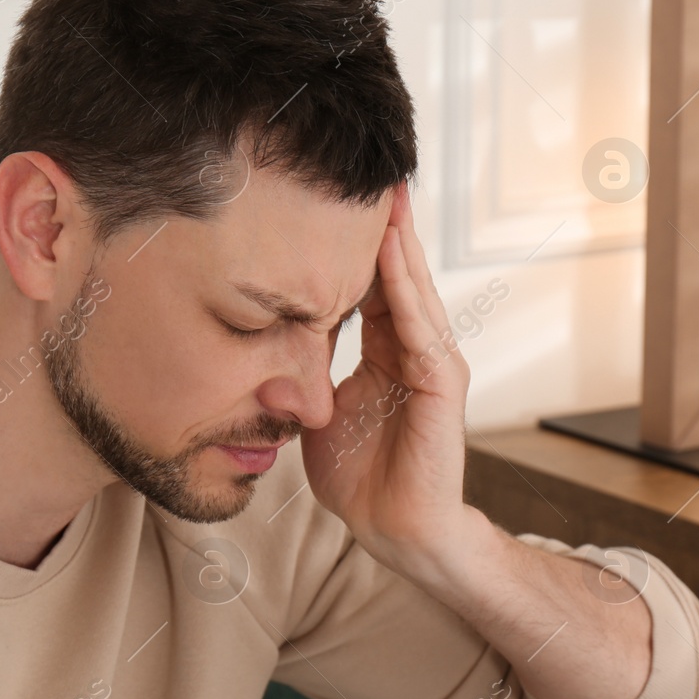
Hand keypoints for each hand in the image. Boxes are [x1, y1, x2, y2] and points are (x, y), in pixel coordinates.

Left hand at [299, 181, 475, 582]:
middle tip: (366, 166)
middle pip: (395, 272)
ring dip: (398, 240)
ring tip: (385, 191)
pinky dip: (405, 286)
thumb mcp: (313, 414)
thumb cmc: (362, 479)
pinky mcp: (442, 384)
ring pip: (411, 287)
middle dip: (381, 222)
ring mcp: (432, 362)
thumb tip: (256, 346)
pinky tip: (392, 251)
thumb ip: (294, 377)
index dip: (349, 242)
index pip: (366, 282)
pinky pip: (420, 325)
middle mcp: (413, 347)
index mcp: (384, 350)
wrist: (399, 532)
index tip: (326, 195)